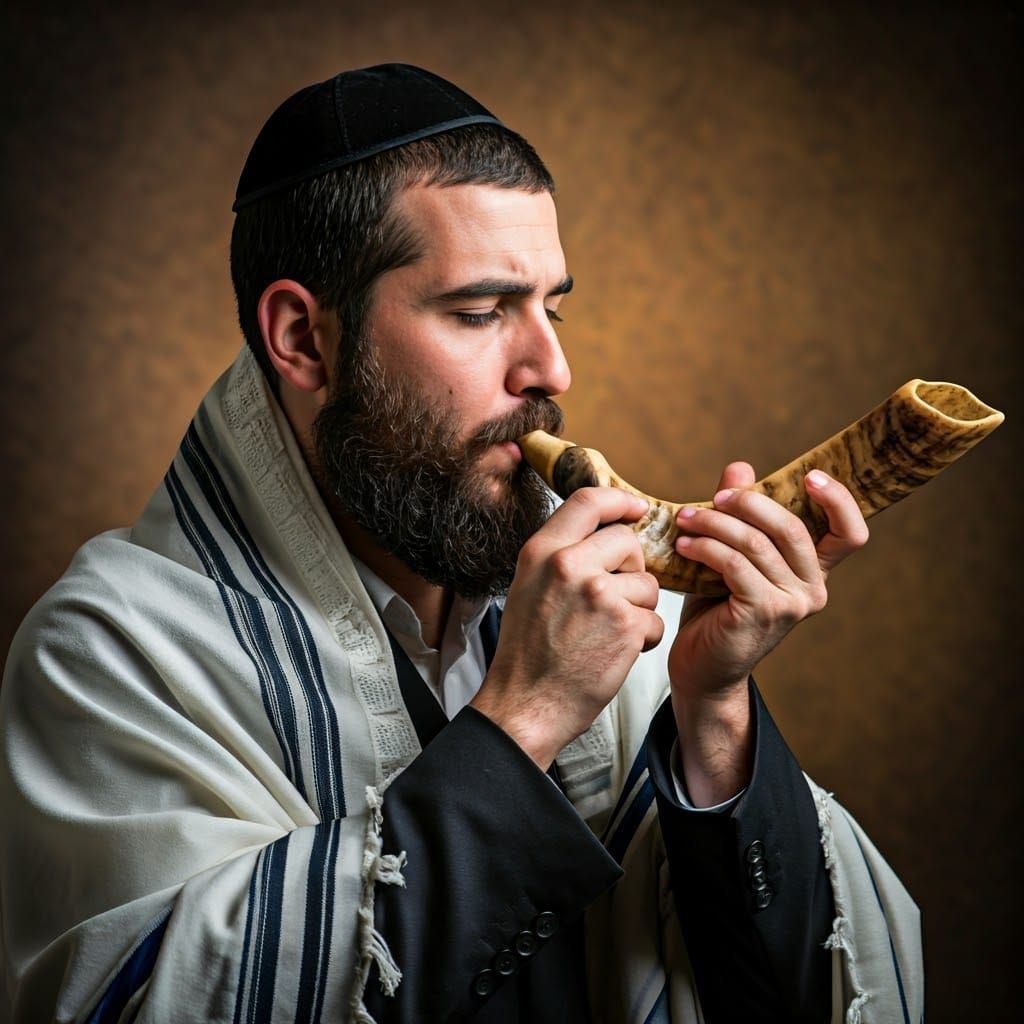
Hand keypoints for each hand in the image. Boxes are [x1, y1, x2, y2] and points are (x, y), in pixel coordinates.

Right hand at [471, 487, 664, 769]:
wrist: (525, 704)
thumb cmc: (528, 651)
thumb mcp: (529, 585)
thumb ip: (561, 553)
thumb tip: (604, 529)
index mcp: (541, 551)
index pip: (588, 500)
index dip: (619, 500)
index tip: (637, 508)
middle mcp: (568, 565)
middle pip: (627, 541)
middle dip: (630, 569)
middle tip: (612, 599)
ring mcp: (599, 593)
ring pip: (647, 583)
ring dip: (638, 609)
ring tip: (607, 633)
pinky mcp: (626, 625)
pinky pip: (654, 618)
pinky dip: (643, 639)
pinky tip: (615, 652)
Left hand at [667, 462, 868, 803]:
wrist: (701, 668)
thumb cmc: (716, 609)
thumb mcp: (730, 555)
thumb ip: (739, 514)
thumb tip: (740, 467)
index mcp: (812, 571)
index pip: (850, 534)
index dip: (839, 501)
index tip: (810, 476)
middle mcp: (812, 589)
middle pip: (791, 527)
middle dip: (749, 502)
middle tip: (715, 497)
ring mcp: (791, 604)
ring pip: (756, 543)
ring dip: (715, 523)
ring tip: (684, 518)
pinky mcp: (762, 613)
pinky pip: (735, 565)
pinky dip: (707, 547)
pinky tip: (685, 545)